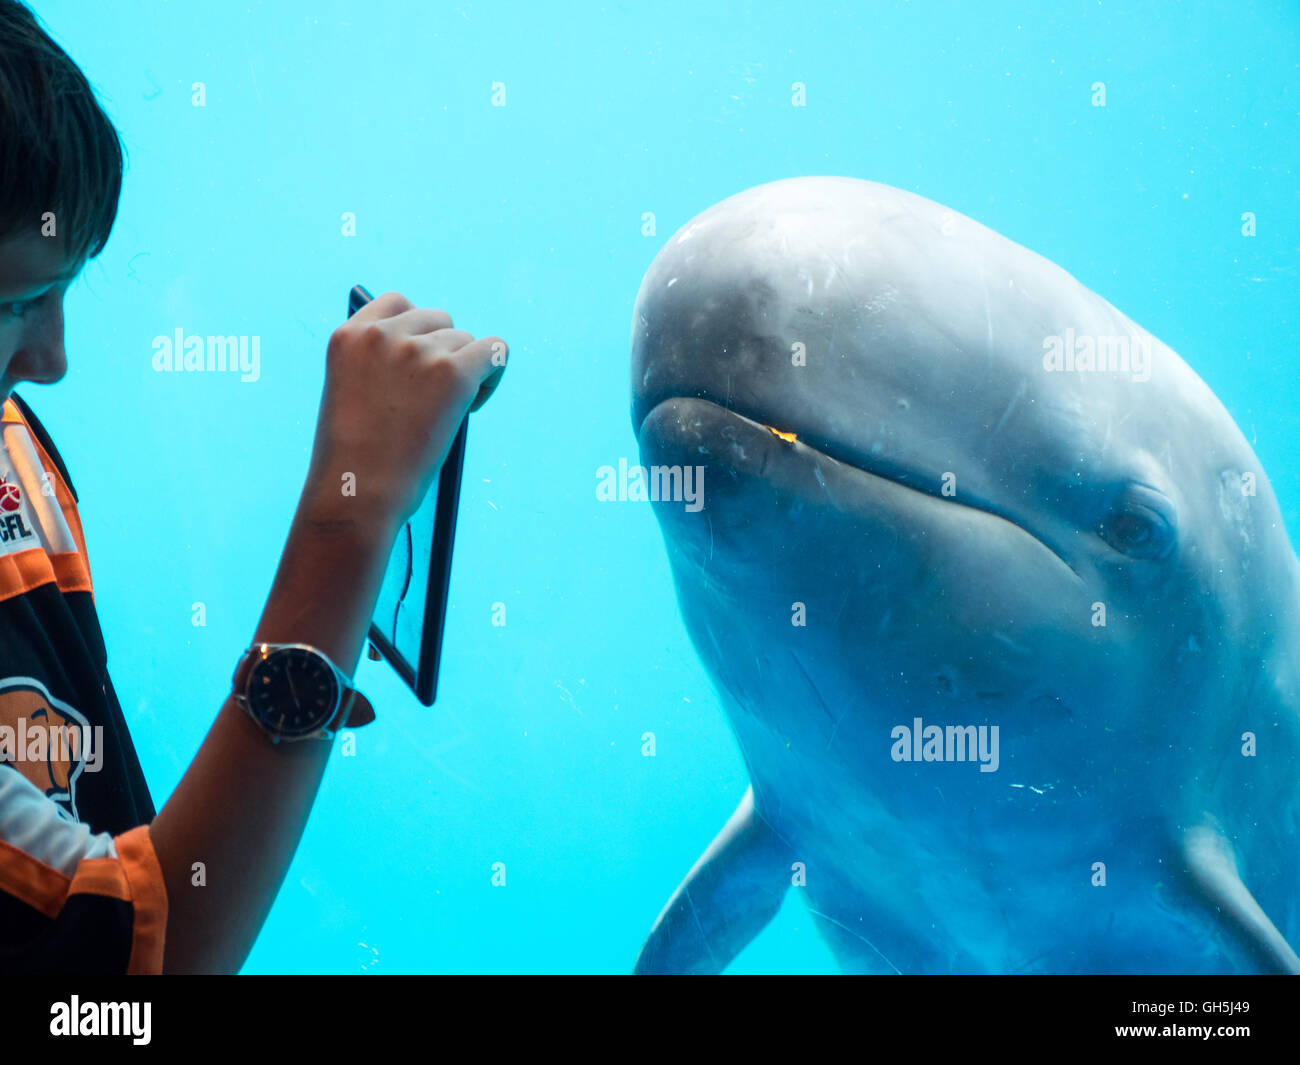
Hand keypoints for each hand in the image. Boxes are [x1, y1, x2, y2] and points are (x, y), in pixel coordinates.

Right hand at [304, 291, 507, 526]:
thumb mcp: (351, 392)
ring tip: (448, 412)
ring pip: (466, 340)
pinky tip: (475, 404)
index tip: (418, 365)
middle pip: (439, 320)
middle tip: (435, 398)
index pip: (398, 303)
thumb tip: (432, 345)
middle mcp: (382, 334)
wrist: (358, 490)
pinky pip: (496, 351)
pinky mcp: (452, 372)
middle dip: (444, 353)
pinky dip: (494, 375)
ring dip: (467, 372)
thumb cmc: (354, 458)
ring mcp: (418, 351)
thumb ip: (379, 362)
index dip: (418, 332)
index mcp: (349, 336)